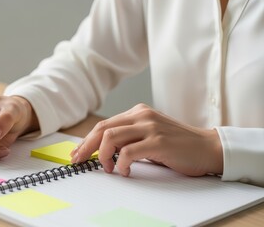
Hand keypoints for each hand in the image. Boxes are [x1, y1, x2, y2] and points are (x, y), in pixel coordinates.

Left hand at [70, 104, 222, 176]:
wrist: (207, 147)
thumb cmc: (177, 145)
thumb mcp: (149, 135)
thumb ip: (129, 138)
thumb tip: (102, 151)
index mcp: (137, 112)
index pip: (104, 125)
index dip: (87, 140)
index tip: (77, 153)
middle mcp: (141, 115)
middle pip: (102, 129)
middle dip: (86, 147)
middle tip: (79, 161)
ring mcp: (150, 127)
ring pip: (111, 137)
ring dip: (103, 156)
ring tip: (108, 168)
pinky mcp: (158, 141)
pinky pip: (128, 152)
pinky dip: (120, 164)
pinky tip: (124, 171)